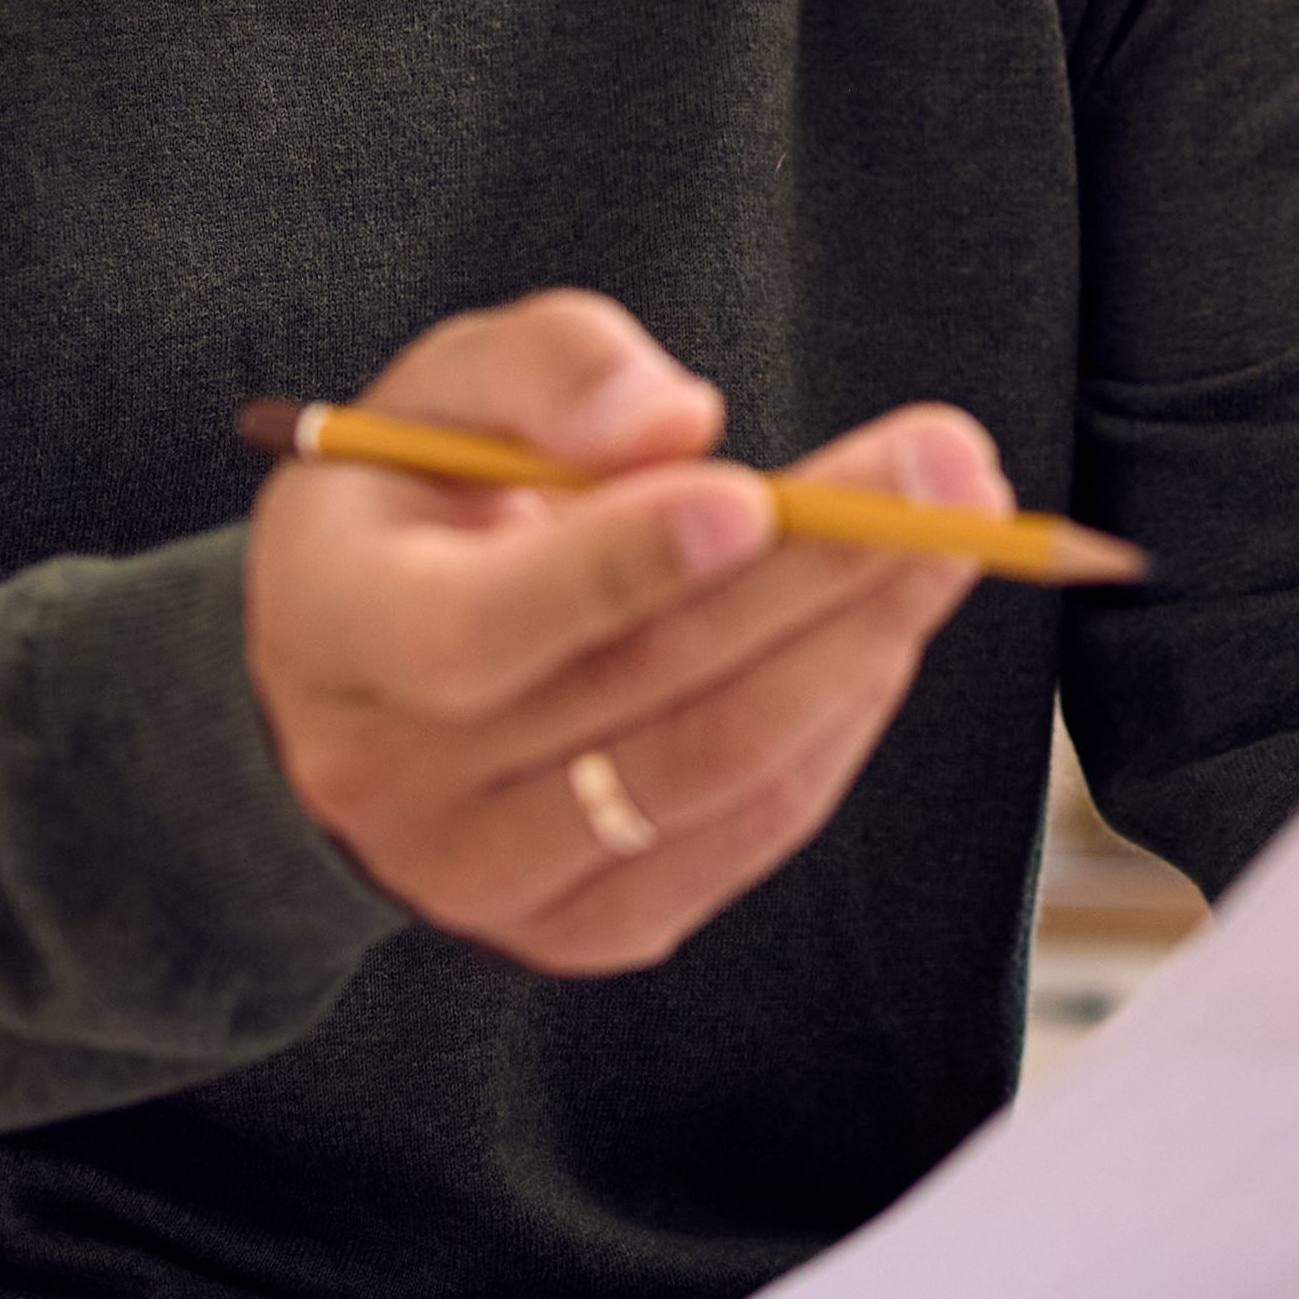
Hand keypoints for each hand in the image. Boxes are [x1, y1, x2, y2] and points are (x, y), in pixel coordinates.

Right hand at [243, 292, 996, 974]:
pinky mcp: (587, 928)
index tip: (756, 494)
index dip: (621, 566)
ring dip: (862, 645)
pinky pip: (748, 831)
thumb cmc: (414, 515)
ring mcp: (491, 880)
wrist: (351, 692)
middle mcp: (397, 782)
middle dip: (822, 569)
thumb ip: (545, 370)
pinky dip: (840, 725)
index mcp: (338, 632)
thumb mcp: (440, 394)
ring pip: (716, 768)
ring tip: (960, 537)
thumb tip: (670, 424)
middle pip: (643, 688)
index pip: (477, 630)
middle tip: (954, 473)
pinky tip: (889, 631)